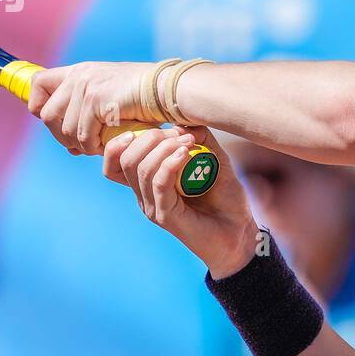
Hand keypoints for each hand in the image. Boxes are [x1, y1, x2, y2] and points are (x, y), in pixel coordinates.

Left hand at [28, 61, 155, 155]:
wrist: (166, 89)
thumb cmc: (144, 97)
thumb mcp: (109, 96)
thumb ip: (86, 111)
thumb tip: (69, 144)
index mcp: (79, 71)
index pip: (38, 83)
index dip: (40, 106)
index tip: (55, 122)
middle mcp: (78, 76)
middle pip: (46, 115)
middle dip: (61, 136)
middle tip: (80, 145)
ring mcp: (86, 87)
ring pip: (65, 129)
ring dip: (81, 144)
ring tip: (98, 145)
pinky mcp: (96, 100)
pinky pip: (83, 135)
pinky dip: (93, 147)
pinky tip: (107, 145)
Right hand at [104, 125, 260, 277]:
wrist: (240, 232)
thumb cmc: (225, 198)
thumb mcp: (213, 159)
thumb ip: (199, 139)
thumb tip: (182, 123)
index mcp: (147, 182)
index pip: (115, 160)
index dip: (122, 140)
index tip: (150, 126)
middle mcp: (144, 195)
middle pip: (125, 160)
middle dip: (149, 138)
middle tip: (178, 135)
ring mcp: (153, 206)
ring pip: (140, 169)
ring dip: (163, 148)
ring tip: (188, 143)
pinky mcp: (166, 216)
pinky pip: (158, 184)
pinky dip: (170, 164)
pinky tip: (185, 154)